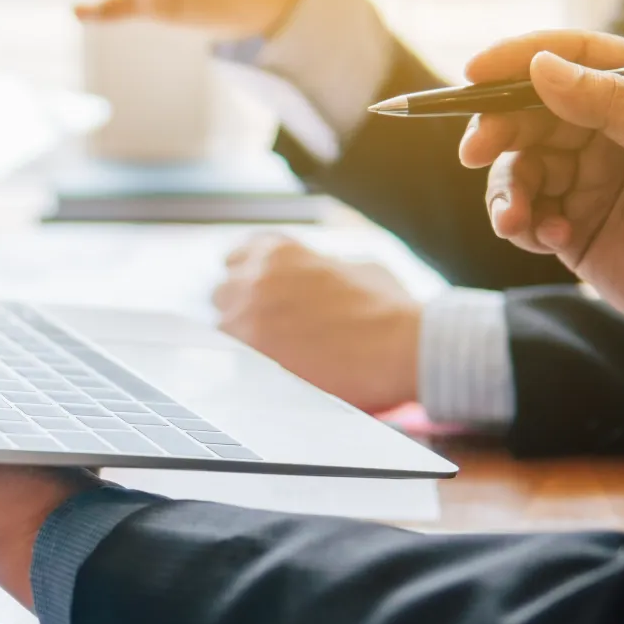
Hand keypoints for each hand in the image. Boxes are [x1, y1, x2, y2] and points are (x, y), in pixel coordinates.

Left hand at [212, 236, 420, 412]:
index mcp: (278, 250)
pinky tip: (269, 372)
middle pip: (221, 293)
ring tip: (274, 354)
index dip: (246, 277)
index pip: (234, 257)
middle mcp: (254, 278)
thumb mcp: (353, 265)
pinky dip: (246, 366)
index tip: (255, 293)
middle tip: (266, 328)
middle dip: (240, 307)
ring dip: (242, 339)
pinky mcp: (250, 357)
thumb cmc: (388, 308)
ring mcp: (247, 318)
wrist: (401, 346)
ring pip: (223, 328)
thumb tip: (313, 276)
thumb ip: (319, 268)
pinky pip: (231, 360)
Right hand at [460, 30, 623, 377]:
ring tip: (516, 220)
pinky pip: (523, 215)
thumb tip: (540, 68)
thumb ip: (614, 102)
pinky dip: (522, 225)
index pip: (571, 58)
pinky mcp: (571, 226)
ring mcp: (586, 179)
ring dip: (505, 190)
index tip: (474, 72)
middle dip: (496, 130)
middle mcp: (608, 131)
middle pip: (529, 112)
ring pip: (517, 167)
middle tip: (474, 152)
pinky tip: (552, 240)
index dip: (519, 59)